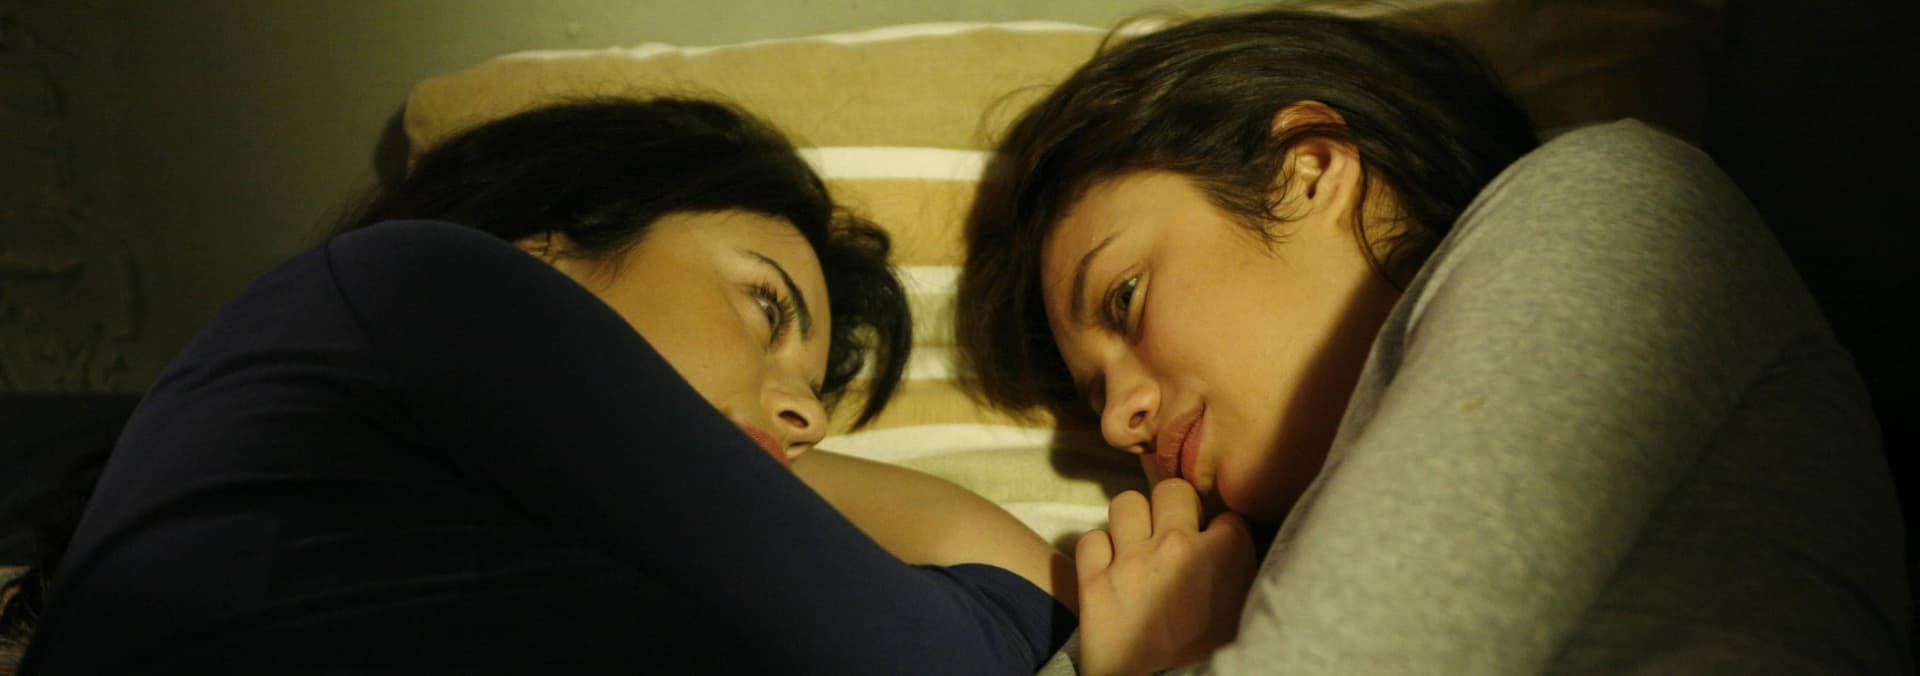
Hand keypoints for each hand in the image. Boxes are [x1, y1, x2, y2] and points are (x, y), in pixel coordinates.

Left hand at [1075, 478, 1256, 675]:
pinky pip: (1090, 539)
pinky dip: (1097, 552)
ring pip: (1126, 503)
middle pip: (1172, 490)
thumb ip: (1239, 571)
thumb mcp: (1244, 610)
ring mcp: (1133, 561)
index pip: (1224, 513)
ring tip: (1135, 544)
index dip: (1217, 530)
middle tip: (1170, 533)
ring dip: (1130, 522)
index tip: (1211, 547)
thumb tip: (1231, 546)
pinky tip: (1108, 568)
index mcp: (1225, 553)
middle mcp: (1177, 545)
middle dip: (1172, 508)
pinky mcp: (1094, 581)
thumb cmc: (1209, 655)